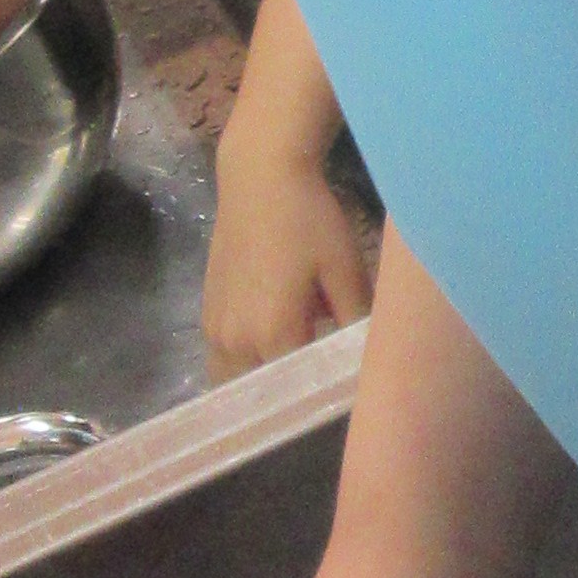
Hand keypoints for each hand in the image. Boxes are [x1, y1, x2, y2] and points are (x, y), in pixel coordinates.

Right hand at [201, 137, 374, 374]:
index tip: (343, 399)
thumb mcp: (346, 271)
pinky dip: (247, 364)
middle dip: (291, 396)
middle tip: (321, 390)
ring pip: (239, 381)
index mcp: (274, 335)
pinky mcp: (207, 314)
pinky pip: (225, 359)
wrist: (260, 178)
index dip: (323, 397)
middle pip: (265, 394)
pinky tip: (273, 348)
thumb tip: (370, 362)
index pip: (299, 392)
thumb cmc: (309, 220)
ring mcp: (215, 330)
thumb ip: (357, 324)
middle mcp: (236, 342)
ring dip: (264, 383)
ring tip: (294, 373)